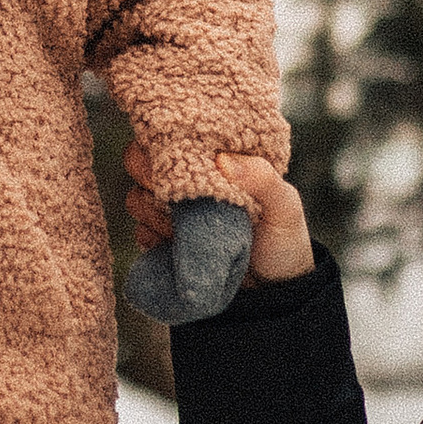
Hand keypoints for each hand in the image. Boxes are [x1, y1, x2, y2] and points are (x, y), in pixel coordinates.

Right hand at [124, 148, 314, 287]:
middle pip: (138, 161)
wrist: (273, 290)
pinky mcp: (160, 241)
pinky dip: (153, 240)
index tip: (176, 159)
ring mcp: (170, 211)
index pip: (170, 132)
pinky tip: (179, 247)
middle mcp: (185, 179)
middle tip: (182, 198)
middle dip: (153, 178)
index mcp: (212, 158)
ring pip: (136, 199)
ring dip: (157, 214)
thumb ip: (263, 179)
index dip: (162, 140)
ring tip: (193, 228)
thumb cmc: (283, 237)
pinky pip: (138, 234)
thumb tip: (222, 160)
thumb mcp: (286, 206)